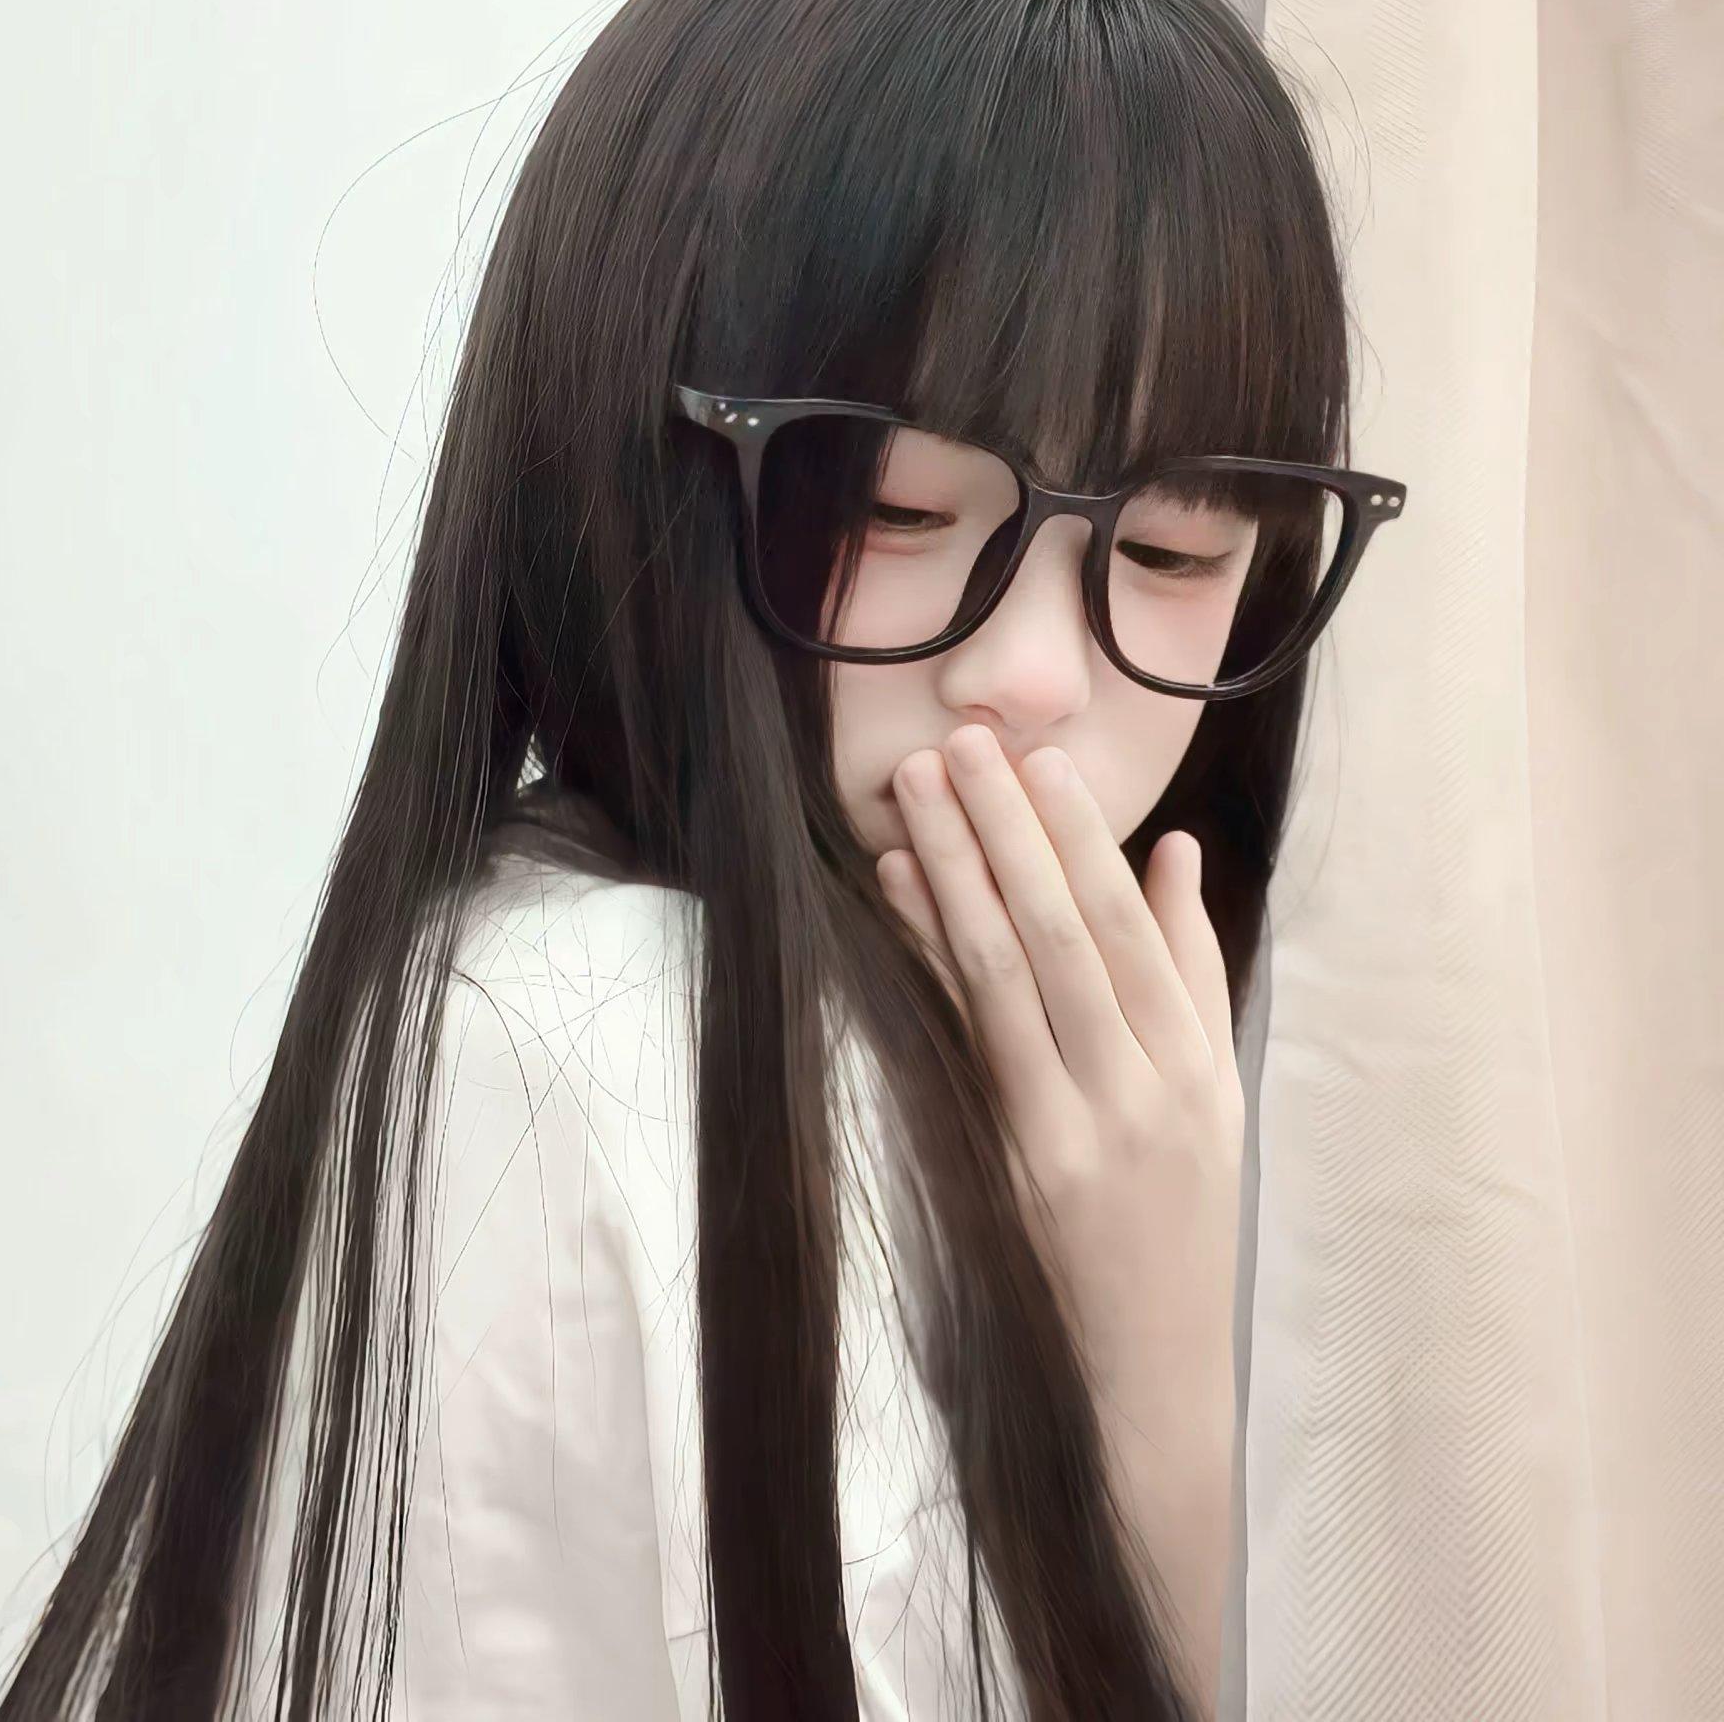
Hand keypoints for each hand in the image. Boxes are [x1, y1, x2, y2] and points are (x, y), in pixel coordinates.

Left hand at [875, 723, 1244, 1453]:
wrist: (1148, 1372)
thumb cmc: (1182, 1220)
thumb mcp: (1214, 1094)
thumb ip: (1192, 971)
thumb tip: (1174, 852)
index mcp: (1196, 1068)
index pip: (1133, 929)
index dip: (1082, 840)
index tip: (1039, 761)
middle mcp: (1139, 1091)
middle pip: (1065, 935)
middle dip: (1010, 831)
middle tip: (963, 741)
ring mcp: (1070, 1132)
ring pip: (1008, 976)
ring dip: (958, 872)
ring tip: (920, 790)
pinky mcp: (1011, 1167)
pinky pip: (965, 1038)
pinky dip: (928, 954)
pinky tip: (900, 889)